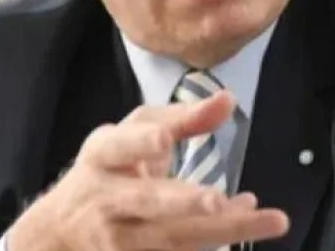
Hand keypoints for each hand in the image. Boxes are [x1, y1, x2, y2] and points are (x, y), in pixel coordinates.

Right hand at [6, 91, 289, 250]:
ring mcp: (120, 240)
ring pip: (175, 236)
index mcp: (102, 157)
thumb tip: (228, 99)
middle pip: (150, 201)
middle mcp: (107, 199)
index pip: (119, 148)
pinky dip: (216, 242)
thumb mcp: (133, 135)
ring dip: (223, 229)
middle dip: (182, 201)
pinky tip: (250, 224)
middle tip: (216, 199)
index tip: (164, 137)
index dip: (141, 142)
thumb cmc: (109, 170)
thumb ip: (181, 119)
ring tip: (271, 218)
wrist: (62, 230)